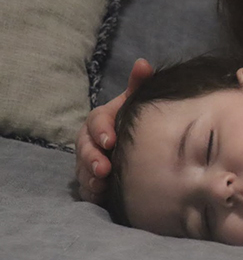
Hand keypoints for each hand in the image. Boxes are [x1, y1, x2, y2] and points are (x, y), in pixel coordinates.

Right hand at [74, 58, 152, 202]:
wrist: (134, 142)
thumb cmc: (133, 119)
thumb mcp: (136, 102)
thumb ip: (139, 85)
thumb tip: (143, 63)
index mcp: (100, 120)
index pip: (95, 122)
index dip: (101, 131)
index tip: (111, 141)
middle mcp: (90, 141)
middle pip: (84, 149)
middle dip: (92, 159)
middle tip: (104, 169)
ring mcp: (88, 161)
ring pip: (82, 170)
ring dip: (90, 178)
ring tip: (102, 185)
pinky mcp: (91, 180)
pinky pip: (86, 188)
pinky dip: (92, 192)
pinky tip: (101, 196)